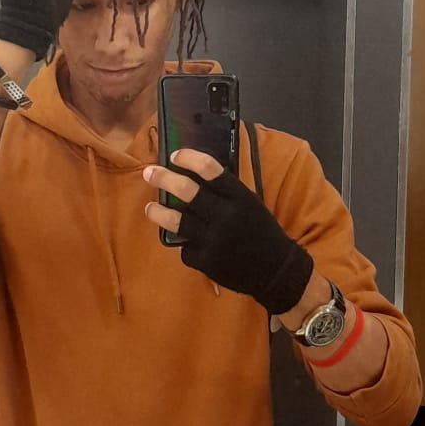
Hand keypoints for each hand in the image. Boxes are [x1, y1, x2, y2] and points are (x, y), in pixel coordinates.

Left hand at [143, 148, 312, 315]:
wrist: (275, 270)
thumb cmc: (261, 232)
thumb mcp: (250, 204)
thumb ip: (225, 192)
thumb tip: (192, 174)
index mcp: (239, 197)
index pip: (209, 169)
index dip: (188, 158)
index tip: (174, 155)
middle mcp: (225, 215)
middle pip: (186, 191)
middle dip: (163, 178)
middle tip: (149, 173)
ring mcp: (214, 239)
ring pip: (176, 220)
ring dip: (158, 211)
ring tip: (150, 207)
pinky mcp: (206, 261)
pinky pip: (185, 247)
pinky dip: (183, 242)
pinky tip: (184, 240)